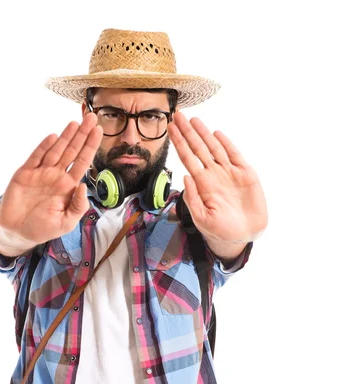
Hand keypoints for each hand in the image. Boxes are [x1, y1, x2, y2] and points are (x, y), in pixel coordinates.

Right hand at [0, 113, 102, 243]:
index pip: (83, 162)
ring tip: (75, 122)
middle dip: (82, 135)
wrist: (18, 232)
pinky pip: (36, 157)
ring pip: (56, 151)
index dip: (90, 146)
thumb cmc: (44, 228)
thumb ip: (78, 206)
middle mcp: (56, 176)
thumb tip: (84, 186)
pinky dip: (44, 147)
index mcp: (68, 186)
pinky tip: (54, 137)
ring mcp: (41, 173)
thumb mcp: (66, 222)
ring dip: (65, 137)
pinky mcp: (25, 174)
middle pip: (72, 151)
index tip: (98, 131)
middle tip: (91, 117)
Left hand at [168, 112, 267, 258]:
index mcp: (202, 184)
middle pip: (198, 148)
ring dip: (204, 134)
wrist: (243, 235)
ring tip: (193, 120)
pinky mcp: (245, 174)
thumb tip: (186, 177)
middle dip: (187, 132)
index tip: (170, 129)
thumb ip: (193, 199)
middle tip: (177, 115)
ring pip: (214, 148)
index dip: (179, 143)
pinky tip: (216, 134)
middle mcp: (213, 175)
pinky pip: (234, 155)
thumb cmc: (221, 230)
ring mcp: (229, 173)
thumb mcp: (202, 218)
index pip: (187, 158)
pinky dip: (226, 144)